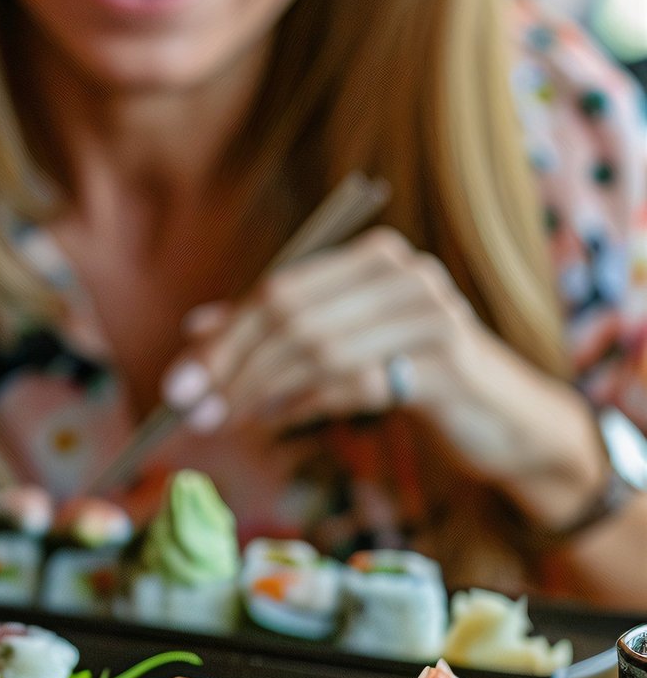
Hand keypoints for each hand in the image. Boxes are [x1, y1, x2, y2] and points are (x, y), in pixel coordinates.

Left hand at [161, 228, 603, 526]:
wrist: (499, 416)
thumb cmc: (408, 375)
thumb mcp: (337, 346)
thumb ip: (274, 332)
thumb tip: (194, 331)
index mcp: (370, 257)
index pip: (279, 292)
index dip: (223, 339)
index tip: (178, 384)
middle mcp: (403, 273)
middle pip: (293, 319)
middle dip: (232, 368)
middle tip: (192, 411)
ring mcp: (430, 312)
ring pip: (320, 351)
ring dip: (261, 392)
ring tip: (228, 419)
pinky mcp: (447, 362)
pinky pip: (356, 383)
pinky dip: (307, 405)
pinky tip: (281, 420)